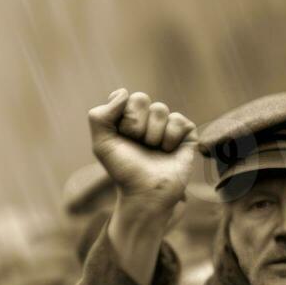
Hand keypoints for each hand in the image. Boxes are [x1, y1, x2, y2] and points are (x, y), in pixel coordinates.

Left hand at [89, 89, 197, 212]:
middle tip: (136, 143)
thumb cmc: (123, 170)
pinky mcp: (186, 132)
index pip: (124, 97)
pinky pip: (178, 120)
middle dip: (135, 124)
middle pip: (141, 98)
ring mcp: (166, 124)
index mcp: (126, 119)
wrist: (146, 192)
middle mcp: (146, 119)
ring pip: (160, 109)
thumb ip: (99, 117)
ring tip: (152, 151)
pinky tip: (167, 152)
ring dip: (151, 135)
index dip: (121, 117)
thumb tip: (122, 93)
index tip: (121, 136)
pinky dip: (169, 139)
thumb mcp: (102, 144)